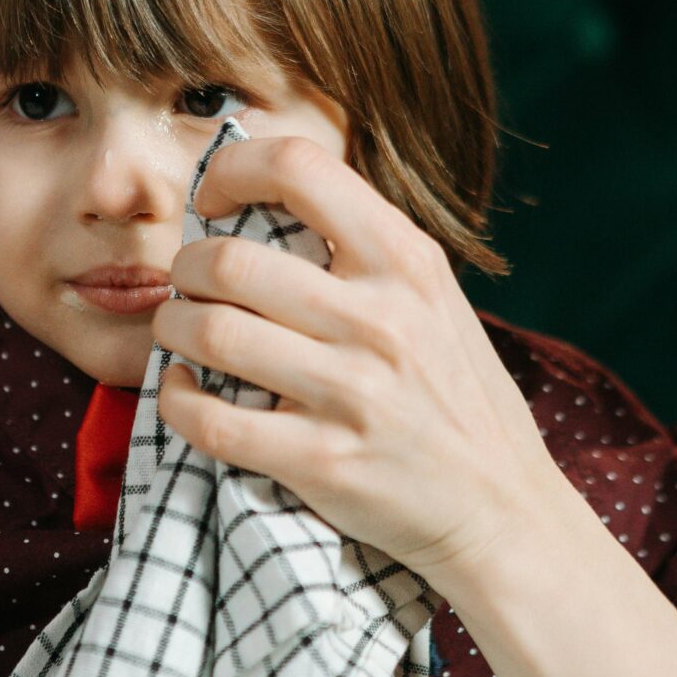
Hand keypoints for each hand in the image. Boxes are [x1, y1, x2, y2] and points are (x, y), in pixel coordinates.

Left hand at [150, 136, 580, 594]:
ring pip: (211, 335)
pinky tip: (184, 391)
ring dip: (174, 329)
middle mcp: (382, 319)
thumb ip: (364, 253)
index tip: (213, 201)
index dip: (233, 169)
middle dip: (185, 268)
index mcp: (409, 262)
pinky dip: (176, 401)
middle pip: (230, 261)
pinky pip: (211, 420)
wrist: (503, 509)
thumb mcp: (434, 300)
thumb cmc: (456, 397)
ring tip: (181, 333)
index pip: (301, 167)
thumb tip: (262, 203)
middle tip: (186, 285)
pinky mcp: (322, 461)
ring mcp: (353, 393)